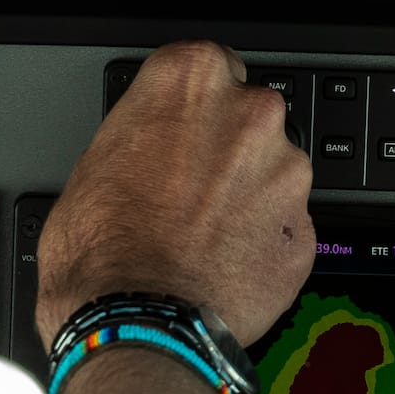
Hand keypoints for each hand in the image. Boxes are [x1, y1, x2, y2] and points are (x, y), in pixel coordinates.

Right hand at [37, 41, 314, 346]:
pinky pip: (285, 228)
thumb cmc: (101, 253)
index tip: (181, 128)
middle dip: (226, 150)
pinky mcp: (304, 231)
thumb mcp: (90, 167)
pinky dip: (262, 244)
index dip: (191, 105)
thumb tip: (145, 150)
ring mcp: (286, 174)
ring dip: (248, 198)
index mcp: (190, 81)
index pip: (206, 65)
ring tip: (201, 238)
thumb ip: (138, 136)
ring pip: (273, 173)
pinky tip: (223, 265)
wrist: (136, 328)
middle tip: (185, 192)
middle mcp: (250, 114)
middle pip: (248, 117)